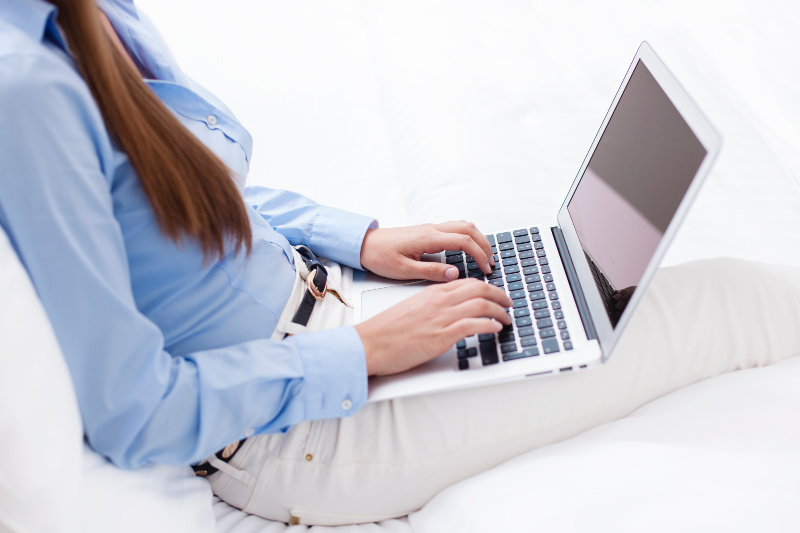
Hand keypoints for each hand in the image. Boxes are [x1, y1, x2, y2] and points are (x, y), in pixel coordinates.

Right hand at [354, 278, 512, 375]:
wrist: (371, 343)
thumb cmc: (387, 331)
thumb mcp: (413, 310)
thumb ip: (433, 307)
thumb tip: (450, 312)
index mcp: (432, 293)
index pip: (468, 282)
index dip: (487, 287)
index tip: (496, 295)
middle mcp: (439, 301)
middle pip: (479, 289)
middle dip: (500, 296)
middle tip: (509, 304)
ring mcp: (441, 317)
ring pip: (481, 305)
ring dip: (499, 312)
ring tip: (506, 319)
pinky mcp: (441, 336)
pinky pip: (473, 325)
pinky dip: (489, 325)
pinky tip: (495, 329)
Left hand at [359, 221, 495, 281]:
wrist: (364, 245)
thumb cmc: (380, 256)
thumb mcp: (404, 270)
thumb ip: (431, 272)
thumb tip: (454, 273)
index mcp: (428, 238)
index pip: (464, 241)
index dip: (479, 255)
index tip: (486, 269)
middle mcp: (432, 229)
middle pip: (468, 229)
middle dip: (484, 245)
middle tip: (491, 263)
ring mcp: (430, 228)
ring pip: (463, 225)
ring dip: (477, 238)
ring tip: (484, 256)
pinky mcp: (427, 232)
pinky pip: (454, 228)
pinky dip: (467, 237)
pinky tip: (468, 250)